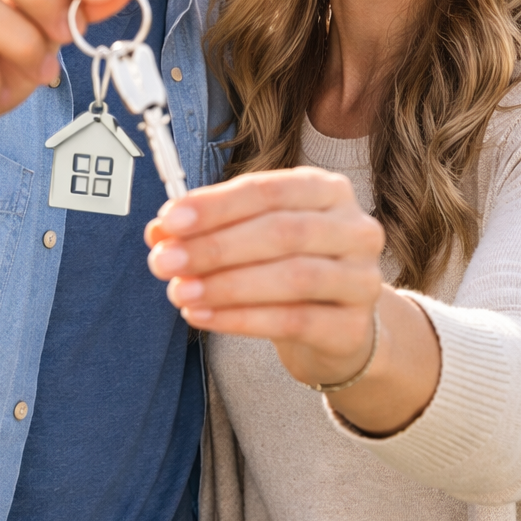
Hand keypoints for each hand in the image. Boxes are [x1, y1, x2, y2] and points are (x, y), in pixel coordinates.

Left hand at [146, 169, 438, 433]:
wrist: (337, 330)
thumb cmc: (289, 269)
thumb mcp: (252, 238)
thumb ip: (210, 228)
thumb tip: (159, 231)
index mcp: (327, 190)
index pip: (268, 190)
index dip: (217, 205)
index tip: (169, 221)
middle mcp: (354, 228)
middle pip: (282, 232)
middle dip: (215, 247)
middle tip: (164, 261)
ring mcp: (361, 278)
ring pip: (292, 277)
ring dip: (226, 285)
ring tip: (179, 292)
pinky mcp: (354, 327)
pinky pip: (294, 320)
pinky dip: (241, 319)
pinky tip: (203, 317)